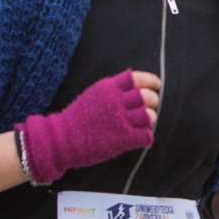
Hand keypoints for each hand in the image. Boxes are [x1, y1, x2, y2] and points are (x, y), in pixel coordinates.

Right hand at [15, 70, 158, 184]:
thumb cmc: (76, 118)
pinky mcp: (123, 138)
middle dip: (152, 101)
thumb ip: (112, 89)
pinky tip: (143, 139)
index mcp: (109, 87)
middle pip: (147, 97)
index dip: (150, 81)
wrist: (62, 139)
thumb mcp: (93, 94)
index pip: (137, 79)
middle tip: (150, 107)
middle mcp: (117, 101)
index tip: (156, 85)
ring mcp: (121, 120)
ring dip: (150, 120)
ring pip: (149, 116)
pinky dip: (147, 137)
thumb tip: (133, 86)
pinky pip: (145, 135)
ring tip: (144, 124)